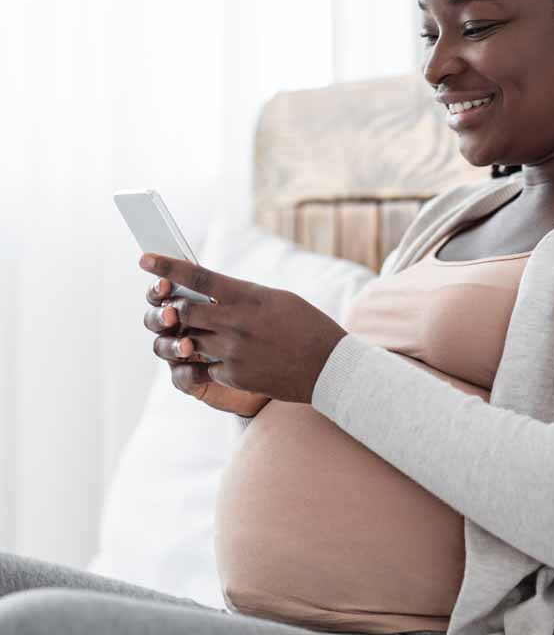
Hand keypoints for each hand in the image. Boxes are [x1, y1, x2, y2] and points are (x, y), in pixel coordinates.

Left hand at [140, 253, 348, 405]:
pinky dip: (210, 361)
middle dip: (173, 308)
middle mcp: (236, 322)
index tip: (145, 258)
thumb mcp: (277, 299)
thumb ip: (242, 295)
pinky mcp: (233, 376)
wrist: (328, 367)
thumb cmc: (307, 326)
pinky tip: (230, 359)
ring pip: (190, 340)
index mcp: (248, 296)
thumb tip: (213, 292)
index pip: (197, 276)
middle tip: (171, 306)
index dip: (167, 267)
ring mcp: (232, 351)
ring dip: (189, 336)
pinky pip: (205, 366)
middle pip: (184, 310)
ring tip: (204, 333)